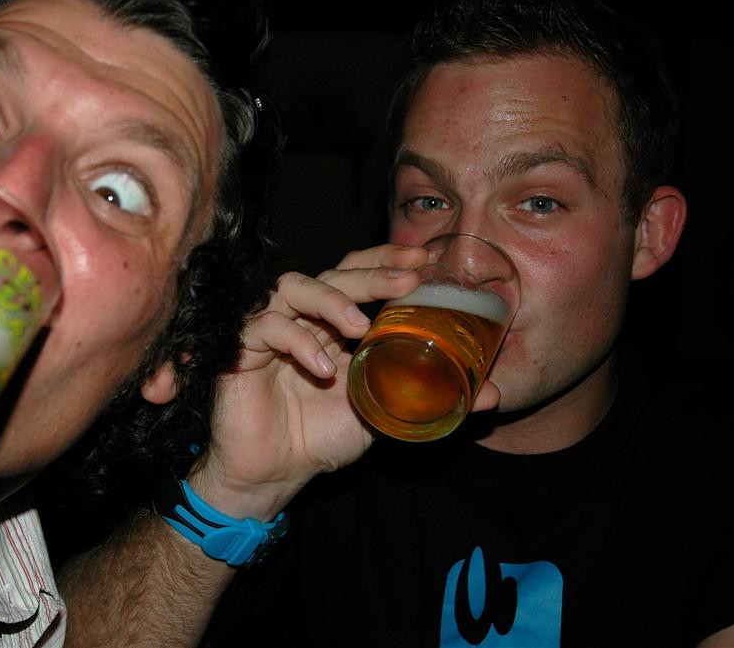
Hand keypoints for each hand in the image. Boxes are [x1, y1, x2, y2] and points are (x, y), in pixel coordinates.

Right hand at [187, 245, 418, 517]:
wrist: (275, 474)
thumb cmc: (322, 439)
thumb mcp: (385, 416)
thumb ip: (430, 400)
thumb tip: (492, 393)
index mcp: (332, 324)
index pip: (357, 274)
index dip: (385, 261)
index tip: (423, 260)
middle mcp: (302, 318)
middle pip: (333, 273)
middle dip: (371, 273)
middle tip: (407, 280)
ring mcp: (270, 330)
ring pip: (294, 287)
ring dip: (330, 299)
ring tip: (359, 325)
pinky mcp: (241, 349)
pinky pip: (265, 327)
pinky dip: (296, 341)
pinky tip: (323, 368)